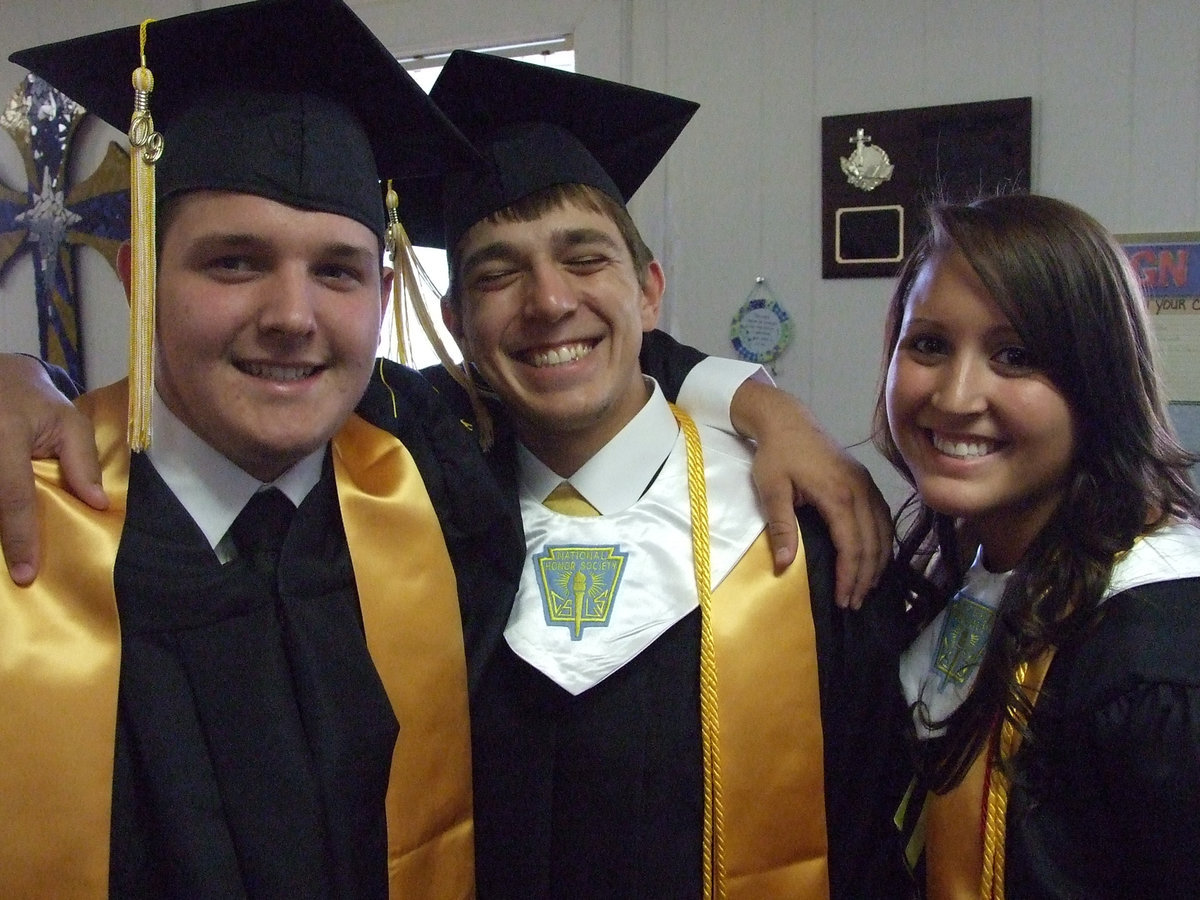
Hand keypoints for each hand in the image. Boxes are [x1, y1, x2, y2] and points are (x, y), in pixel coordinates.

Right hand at [0, 354, 106, 584]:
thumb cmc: (35, 401)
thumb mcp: (69, 420)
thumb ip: (82, 461)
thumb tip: (98, 504)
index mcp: (5, 436)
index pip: (14, 496)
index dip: (20, 536)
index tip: (26, 572)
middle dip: (5, 541)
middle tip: (21, 573)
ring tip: (15, 557)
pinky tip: (6, 533)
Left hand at [731, 379, 891, 608]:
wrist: (786, 419)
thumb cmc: (775, 455)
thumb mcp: (771, 490)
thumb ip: (781, 527)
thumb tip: (784, 565)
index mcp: (838, 495)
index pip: (852, 546)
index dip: (849, 576)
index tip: (842, 599)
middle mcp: (859, 490)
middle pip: (872, 543)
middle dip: (864, 577)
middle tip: (852, 603)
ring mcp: (865, 484)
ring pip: (883, 531)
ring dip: (877, 562)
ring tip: (865, 588)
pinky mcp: (864, 480)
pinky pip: (882, 516)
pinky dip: (883, 541)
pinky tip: (876, 557)